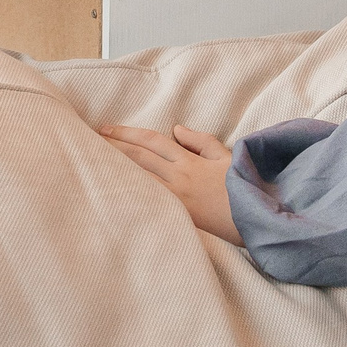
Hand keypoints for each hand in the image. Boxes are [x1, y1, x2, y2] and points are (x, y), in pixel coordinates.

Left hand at [99, 123, 241, 243]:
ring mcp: (177, 199)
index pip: (151, 141)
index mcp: (189, 161)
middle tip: (89, 140)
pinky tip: (115, 193)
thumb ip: (200, 141)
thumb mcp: (225, 156)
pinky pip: (149, 202)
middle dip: (113, 146)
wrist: (256, 217)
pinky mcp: (178, 217)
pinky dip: (131, 195)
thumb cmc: (243, 187)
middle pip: (139, 157)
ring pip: (140, 179)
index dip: (127, 133)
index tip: (106, 129)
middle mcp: (179, 177)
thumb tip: (176, 129)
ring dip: (116, 168)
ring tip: (94, 161)